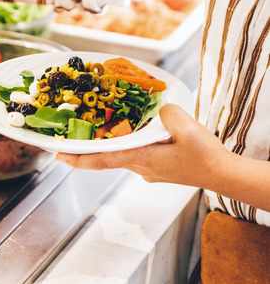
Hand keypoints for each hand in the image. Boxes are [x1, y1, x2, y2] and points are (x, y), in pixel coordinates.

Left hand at [56, 104, 231, 187]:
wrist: (224, 174)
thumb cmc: (205, 155)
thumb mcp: (187, 127)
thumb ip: (168, 113)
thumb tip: (158, 109)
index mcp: (141, 159)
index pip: (102, 160)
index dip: (78, 158)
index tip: (58, 156)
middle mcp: (140, 167)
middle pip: (107, 155)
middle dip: (89, 146)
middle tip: (70, 134)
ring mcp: (148, 169)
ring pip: (122, 153)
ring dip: (111, 143)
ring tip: (100, 126)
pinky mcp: (156, 167)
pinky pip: (136, 153)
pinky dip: (129, 143)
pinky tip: (135, 130)